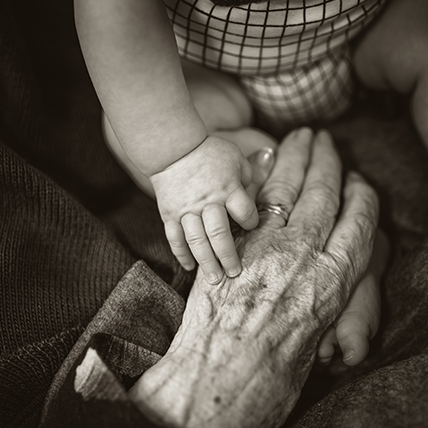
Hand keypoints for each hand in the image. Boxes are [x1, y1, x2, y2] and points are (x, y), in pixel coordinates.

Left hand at [130, 128, 380, 427]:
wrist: (216, 389)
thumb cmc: (270, 382)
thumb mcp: (313, 344)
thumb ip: (320, 305)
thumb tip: (319, 290)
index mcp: (336, 283)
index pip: (360, 223)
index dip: (361, 196)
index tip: (359, 181)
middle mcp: (307, 257)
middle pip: (325, 195)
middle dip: (327, 161)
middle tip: (326, 138)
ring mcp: (267, 247)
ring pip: (288, 190)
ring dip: (296, 157)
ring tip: (301, 136)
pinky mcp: (232, 245)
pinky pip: (252, 202)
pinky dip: (259, 177)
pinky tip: (264, 161)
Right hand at [150, 136, 257, 283]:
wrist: (173, 147)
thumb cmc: (209, 152)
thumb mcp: (236, 158)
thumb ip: (249, 178)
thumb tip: (257, 196)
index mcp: (228, 189)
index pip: (245, 213)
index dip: (251, 222)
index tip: (251, 226)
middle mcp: (208, 202)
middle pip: (220, 234)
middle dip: (228, 256)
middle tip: (235, 273)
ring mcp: (187, 210)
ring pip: (197, 241)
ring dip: (206, 262)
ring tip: (214, 280)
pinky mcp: (170, 214)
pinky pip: (175, 238)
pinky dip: (181, 254)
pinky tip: (189, 267)